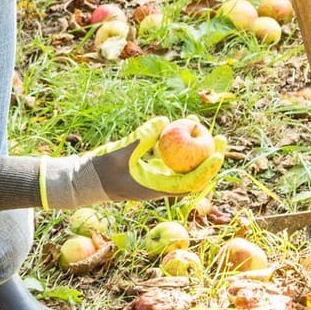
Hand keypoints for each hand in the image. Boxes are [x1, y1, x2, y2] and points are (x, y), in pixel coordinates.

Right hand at [84, 117, 220, 201]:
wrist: (89, 180)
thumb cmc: (102, 170)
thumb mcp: (119, 153)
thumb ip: (141, 138)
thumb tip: (164, 121)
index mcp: (156, 189)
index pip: (188, 184)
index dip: (205, 171)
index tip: (217, 156)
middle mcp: (162, 185)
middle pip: (194, 174)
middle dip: (210, 157)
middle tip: (221, 138)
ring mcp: (159, 177)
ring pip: (185, 164)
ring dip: (195, 147)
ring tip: (199, 123)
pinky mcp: (154, 169)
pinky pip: (173, 157)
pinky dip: (180, 143)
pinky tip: (182, 124)